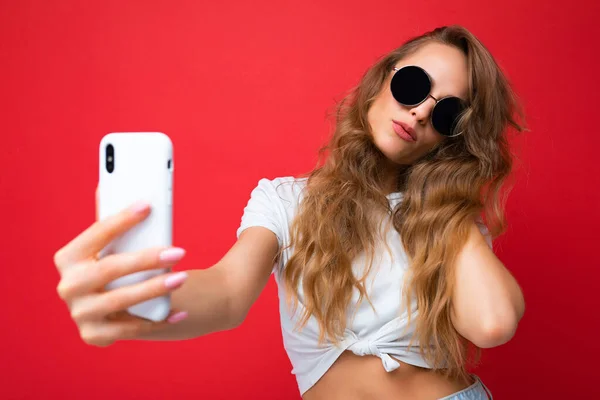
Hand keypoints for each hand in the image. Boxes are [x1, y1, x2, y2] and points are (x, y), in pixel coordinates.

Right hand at [54, 189, 188, 346]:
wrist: (118, 310)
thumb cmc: (118, 266)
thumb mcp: (111, 245)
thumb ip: (110, 220)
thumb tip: (108, 181)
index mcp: (68, 258)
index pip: (95, 234)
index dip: (122, 219)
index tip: (148, 205)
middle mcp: (68, 286)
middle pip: (109, 270)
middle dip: (145, 260)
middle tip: (179, 251)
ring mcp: (80, 313)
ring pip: (120, 301)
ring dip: (154, 289)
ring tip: (183, 277)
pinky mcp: (95, 336)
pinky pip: (132, 329)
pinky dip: (159, 321)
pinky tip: (181, 311)